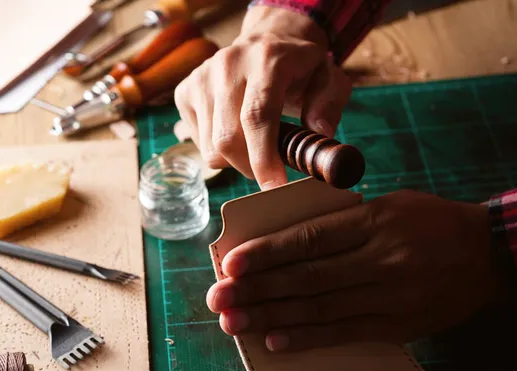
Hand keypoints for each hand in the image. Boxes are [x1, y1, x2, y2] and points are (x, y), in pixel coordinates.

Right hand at [174, 6, 351, 189]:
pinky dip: (219, 151)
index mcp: (268, 59)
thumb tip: (319, 135)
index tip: (274, 187)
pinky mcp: (185, 91)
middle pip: (228, 139)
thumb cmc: (301, 67)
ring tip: (255, 144)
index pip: (257, 115)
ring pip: (211, 147)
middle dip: (250, 167)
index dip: (263, 158)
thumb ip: (329, 106)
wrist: (269, 37)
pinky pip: (199, 143)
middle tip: (271, 168)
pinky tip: (236, 132)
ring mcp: (202, 77)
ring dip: (235, 161)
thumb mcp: (331, 79)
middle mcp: (229, 65)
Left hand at [206, 190, 508, 351]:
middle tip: (218, 299)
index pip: (309, 239)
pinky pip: (346, 333)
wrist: (485, 254)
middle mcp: (378, 260)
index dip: (266, 253)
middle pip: (306, 278)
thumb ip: (340, 220)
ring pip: (320, 309)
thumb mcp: (387, 205)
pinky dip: (308, 338)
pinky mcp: (398, 324)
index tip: (230, 264)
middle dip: (256, 290)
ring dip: (272, 317)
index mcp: (372, 222)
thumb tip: (286, 239)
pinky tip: (275, 340)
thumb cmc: (428, 221)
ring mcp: (389, 296)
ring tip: (235, 323)